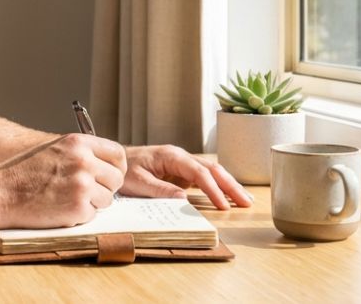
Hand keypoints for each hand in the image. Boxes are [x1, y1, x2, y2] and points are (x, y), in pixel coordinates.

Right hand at [0, 133, 126, 228]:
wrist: (1, 192)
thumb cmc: (24, 172)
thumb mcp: (54, 149)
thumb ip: (81, 153)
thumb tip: (107, 166)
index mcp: (79, 143)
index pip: (118, 154)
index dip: (117, 167)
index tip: (110, 175)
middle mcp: (84, 161)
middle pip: (117, 178)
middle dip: (105, 188)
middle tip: (87, 192)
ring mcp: (82, 185)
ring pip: (108, 199)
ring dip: (93, 203)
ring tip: (67, 199)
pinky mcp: (78, 208)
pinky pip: (93, 215)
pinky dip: (79, 216)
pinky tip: (59, 209)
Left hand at [119, 145, 251, 209]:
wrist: (115, 161)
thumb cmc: (124, 170)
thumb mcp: (137, 182)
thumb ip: (160, 189)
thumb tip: (184, 199)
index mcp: (171, 156)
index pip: (199, 172)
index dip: (212, 189)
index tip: (222, 205)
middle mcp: (180, 156)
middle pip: (212, 169)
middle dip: (230, 185)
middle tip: (246, 202)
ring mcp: (182, 164)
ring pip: (211, 172)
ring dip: (228, 185)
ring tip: (245, 200)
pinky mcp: (181, 172)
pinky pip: (204, 178)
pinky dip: (217, 187)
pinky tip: (228, 197)